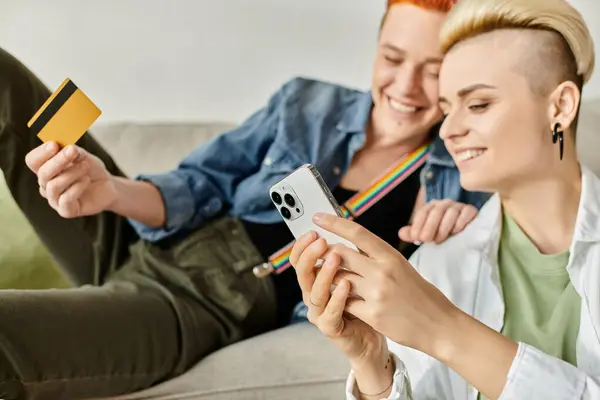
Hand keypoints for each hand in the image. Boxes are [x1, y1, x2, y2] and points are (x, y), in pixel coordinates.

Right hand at [25, 142, 116, 217]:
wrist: (108, 186)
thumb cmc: (91, 170)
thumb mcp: (84, 157)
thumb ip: (73, 152)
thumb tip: (67, 148)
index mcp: (46, 169)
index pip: (33, 161)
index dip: (41, 153)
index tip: (54, 144)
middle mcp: (46, 185)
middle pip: (42, 174)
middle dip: (58, 161)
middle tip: (73, 151)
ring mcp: (55, 200)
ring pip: (54, 186)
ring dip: (72, 173)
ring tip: (86, 167)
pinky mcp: (66, 211)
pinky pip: (66, 199)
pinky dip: (77, 187)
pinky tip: (86, 180)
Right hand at [289, 232, 385, 364]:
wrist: (377, 335)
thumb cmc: (368, 302)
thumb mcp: (360, 273)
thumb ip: (349, 254)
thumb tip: (343, 224)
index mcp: (317, 278)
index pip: (300, 258)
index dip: (303, 244)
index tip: (314, 227)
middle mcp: (314, 294)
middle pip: (302, 272)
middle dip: (310, 254)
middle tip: (321, 240)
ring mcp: (320, 312)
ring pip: (314, 292)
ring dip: (324, 273)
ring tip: (335, 258)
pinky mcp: (331, 328)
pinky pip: (329, 313)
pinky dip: (337, 298)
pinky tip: (346, 285)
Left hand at [310, 213, 459, 357]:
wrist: (439, 325)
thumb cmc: (420, 295)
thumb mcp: (401, 267)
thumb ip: (377, 257)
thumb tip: (351, 245)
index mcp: (390, 256)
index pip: (357, 233)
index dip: (334, 223)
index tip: (318, 217)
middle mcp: (382, 271)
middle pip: (340, 254)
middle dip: (324, 254)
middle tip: (316, 255)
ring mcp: (377, 293)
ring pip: (338, 278)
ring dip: (329, 278)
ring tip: (327, 279)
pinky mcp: (373, 314)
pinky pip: (344, 302)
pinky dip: (339, 300)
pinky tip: (340, 301)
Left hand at [399, 199, 477, 243]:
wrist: (464, 238)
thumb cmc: (442, 235)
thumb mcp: (427, 235)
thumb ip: (414, 233)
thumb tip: (401, 233)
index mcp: (432, 207)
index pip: (423, 212)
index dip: (418, 224)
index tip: (416, 237)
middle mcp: (445, 204)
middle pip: (436, 211)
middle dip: (429, 226)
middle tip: (426, 240)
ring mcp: (459, 206)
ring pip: (451, 212)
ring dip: (443, 227)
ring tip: (439, 240)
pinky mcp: (471, 211)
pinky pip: (466, 213)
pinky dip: (460, 222)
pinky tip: (455, 232)